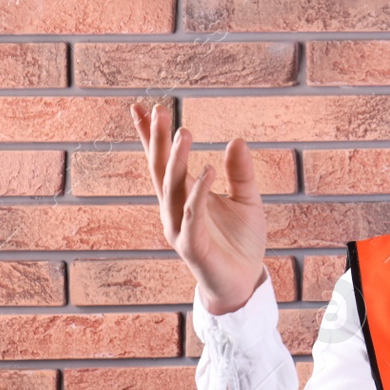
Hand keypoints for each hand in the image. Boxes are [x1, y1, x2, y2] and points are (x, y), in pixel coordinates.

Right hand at [132, 103, 266, 314]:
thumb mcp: (247, 200)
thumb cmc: (240, 243)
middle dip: (159, 140)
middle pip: (162, 169)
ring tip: (184, 131)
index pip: (164, 161)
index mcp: (183, 196)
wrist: (243, 282)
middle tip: (159, 109)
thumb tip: (237, 139)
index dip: (152, 136)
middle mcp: (174, 209)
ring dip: (177, 160)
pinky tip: (206, 170)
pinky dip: (198, 193)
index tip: (142, 107)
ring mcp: (180, 227)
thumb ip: (241, 172)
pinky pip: (193, 214)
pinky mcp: (192, 245)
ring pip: (172, 188)